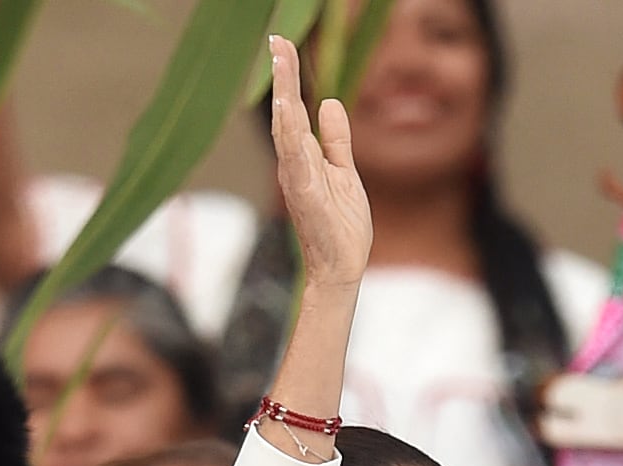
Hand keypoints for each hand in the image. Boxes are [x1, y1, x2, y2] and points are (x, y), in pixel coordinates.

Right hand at [268, 37, 370, 289]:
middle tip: (277, 41)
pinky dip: (291, 136)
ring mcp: (297, 179)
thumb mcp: (345, 173)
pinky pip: (296, 161)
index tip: (283, 44)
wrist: (342, 267)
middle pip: (286, 112)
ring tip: (280, 65)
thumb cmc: (341, 225)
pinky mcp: (305, 196)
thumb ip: (336, 140)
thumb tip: (329, 102)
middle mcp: (294, 163)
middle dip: (282, 76)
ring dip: (283, 98)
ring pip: (287, 131)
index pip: (294, 109)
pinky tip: (288, 111)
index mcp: (304, 156)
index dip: (288, 77)